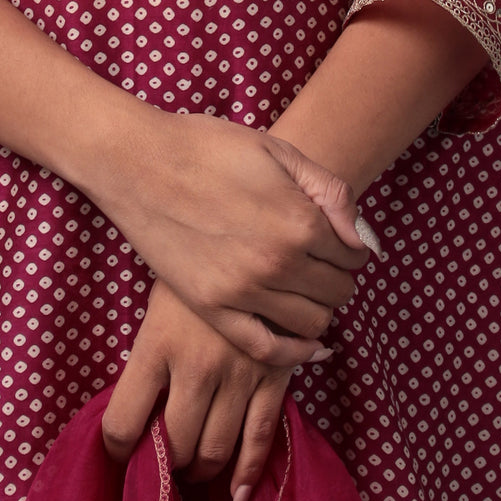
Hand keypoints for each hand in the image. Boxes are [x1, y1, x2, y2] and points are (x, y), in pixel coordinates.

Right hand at [89, 109, 372, 367]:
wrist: (137, 161)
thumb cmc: (208, 146)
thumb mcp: (278, 151)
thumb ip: (331, 193)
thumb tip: (363, 240)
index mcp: (299, 220)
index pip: (353, 255)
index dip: (350, 248)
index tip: (336, 242)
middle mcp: (278, 262)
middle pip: (337, 292)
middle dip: (337, 278)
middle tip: (321, 264)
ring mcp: (243, 290)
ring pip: (313, 324)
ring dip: (319, 309)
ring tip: (304, 290)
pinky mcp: (212, 308)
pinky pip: (267, 349)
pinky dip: (295, 354)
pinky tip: (305, 345)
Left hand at [102, 278, 295, 500]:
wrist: (255, 237)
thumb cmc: (194, 270)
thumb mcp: (157, 305)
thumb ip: (147, 357)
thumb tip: (135, 413)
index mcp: (156, 344)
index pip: (123, 422)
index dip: (117, 448)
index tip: (120, 452)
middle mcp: (196, 366)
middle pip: (174, 445)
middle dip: (165, 464)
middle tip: (163, 460)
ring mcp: (239, 375)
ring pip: (215, 449)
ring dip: (200, 470)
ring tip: (193, 466)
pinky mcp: (274, 378)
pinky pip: (260, 439)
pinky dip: (248, 475)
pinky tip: (236, 497)